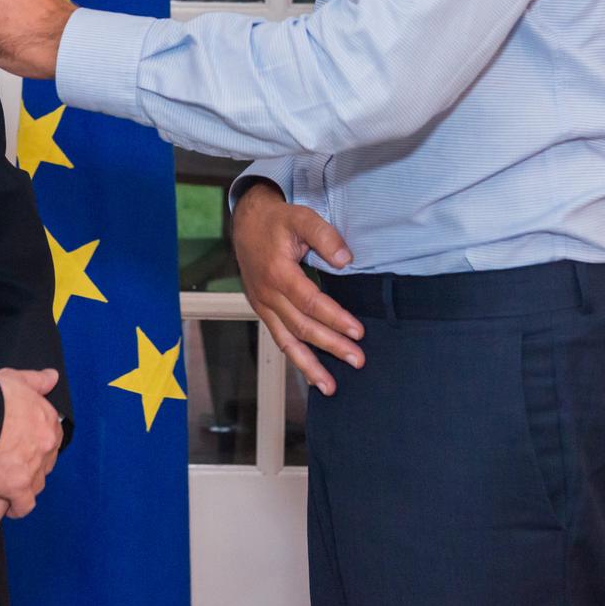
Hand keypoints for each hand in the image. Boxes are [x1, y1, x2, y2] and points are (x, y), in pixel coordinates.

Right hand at [0, 367, 64, 517]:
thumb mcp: (13, 378)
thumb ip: (35, 380)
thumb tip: (53, 377)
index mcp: (47, 418)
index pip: (52, 436)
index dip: (38, 442)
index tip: (25, 445)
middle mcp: (46, 443)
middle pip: (46, 462)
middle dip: (34, 465)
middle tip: (15, 465)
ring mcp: (34, 466)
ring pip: (38, 484)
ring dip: (27, 486)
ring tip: (10, 485)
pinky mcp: (17, 487)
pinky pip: (24, 505)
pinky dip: (17, 508)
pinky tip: (8, 506)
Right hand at [233, 183, 364, 395]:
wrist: (246, 223)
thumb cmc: (277, 221)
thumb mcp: (301, 217)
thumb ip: (324, 236)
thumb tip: (345, 260)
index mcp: (278, 272)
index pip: (310, 302)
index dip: (335, 318)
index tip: (358, 332)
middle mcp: (267, 294)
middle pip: (301, 327)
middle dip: (330, 346)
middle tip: (357, 360)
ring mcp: (263, 305)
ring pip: (287, 341)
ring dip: (310, 365)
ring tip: (330, 387)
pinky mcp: (263, 311)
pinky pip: (280, 339)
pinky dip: (295, 358)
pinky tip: (311, 375)